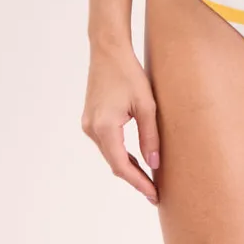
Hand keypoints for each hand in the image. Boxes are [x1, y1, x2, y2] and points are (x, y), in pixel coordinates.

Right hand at [81, 41, 160, 205]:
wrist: (108, 49)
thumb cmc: (129, 72)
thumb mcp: (146, 104)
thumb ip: (150, 136)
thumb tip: (154, 164)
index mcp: (105, 127)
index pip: (122, 165)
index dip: (138, 182)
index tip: (153, 194)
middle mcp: (92, 129)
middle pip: (114, 162)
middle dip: (134, 178)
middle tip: (154, 191)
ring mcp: (88, 124)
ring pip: (110, 153)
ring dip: (127, 165)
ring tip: (148, 177)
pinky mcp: (90, 119)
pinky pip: (106, 143)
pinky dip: (120, 152)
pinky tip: (135, 157)